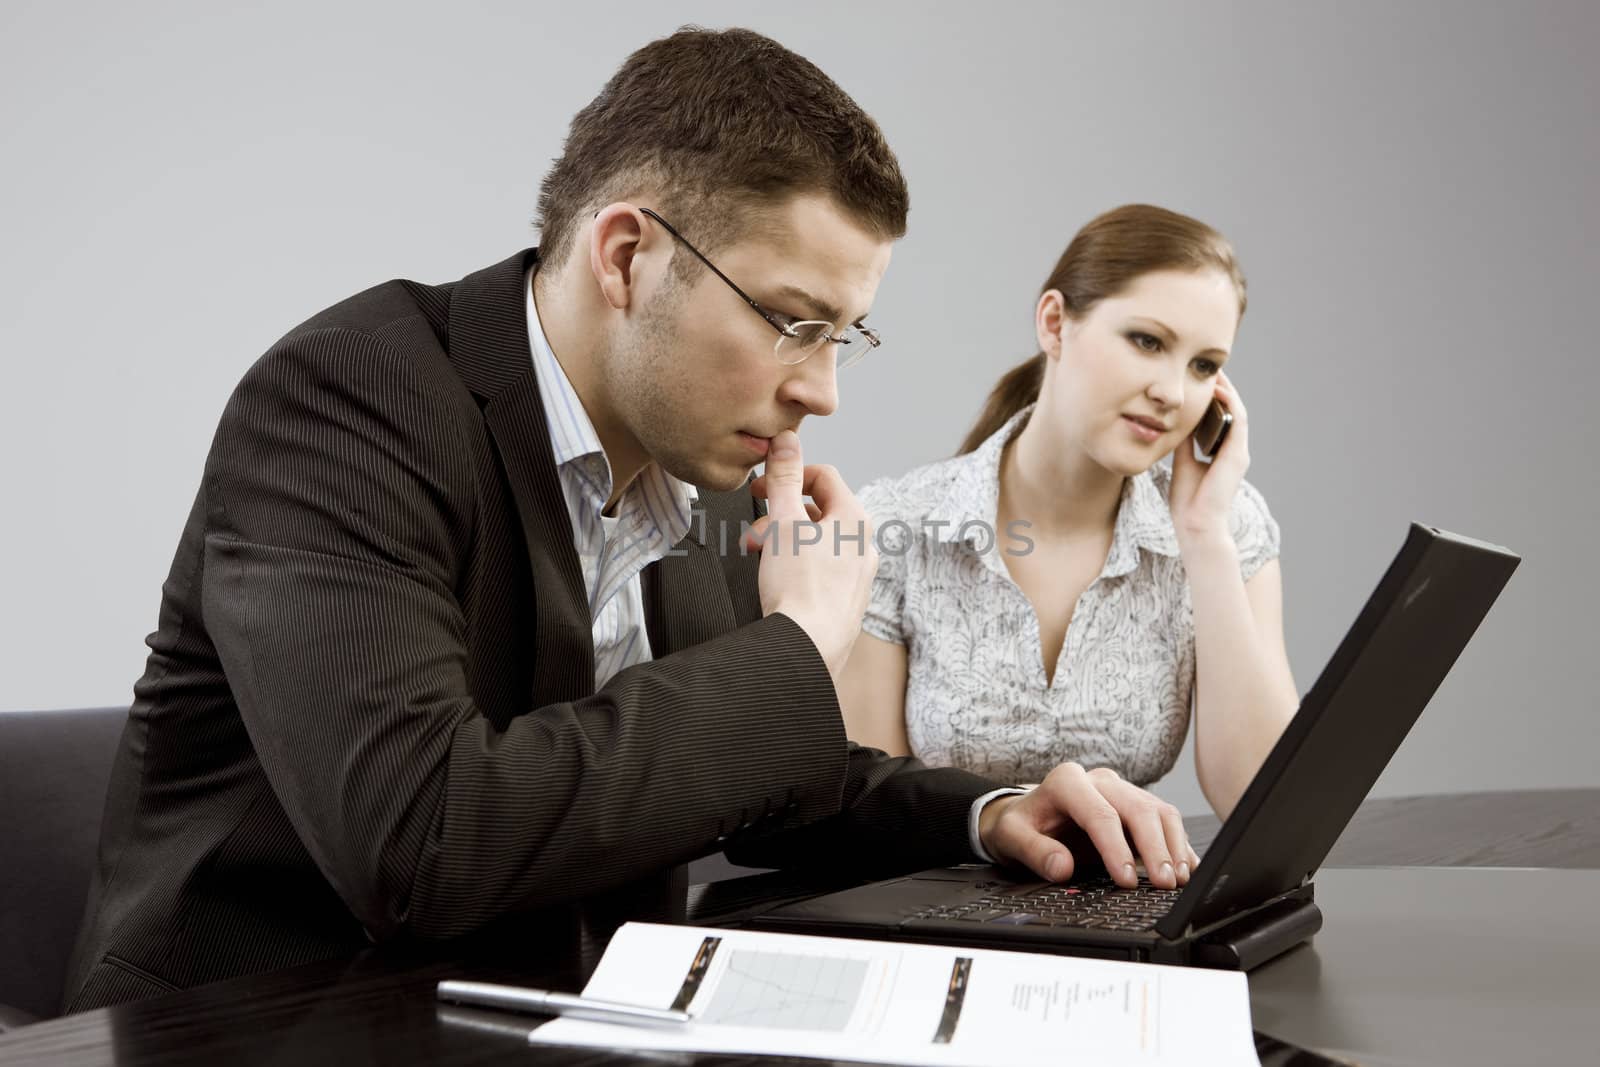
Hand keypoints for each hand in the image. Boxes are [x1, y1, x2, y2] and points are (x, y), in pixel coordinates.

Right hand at [746, 430, 876, 680]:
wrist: (807, 649)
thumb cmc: (799, 589)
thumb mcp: (784, 521)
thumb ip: (782, 478)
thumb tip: (786, 442)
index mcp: (855, 520)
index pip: (823, 476)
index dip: (788, 475)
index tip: (763, 487)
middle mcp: (864, 546)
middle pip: (819, 511)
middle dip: (780, 515)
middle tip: (754, 529)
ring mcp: (858, 576)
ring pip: (818, 543)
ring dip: (784, 541)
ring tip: (759, 555)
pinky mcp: (847, 602)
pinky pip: (821, 570)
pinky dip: (797, 566)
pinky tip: (777, 581)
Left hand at [977, 763, 1199, 888]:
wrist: (1026, 814)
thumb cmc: (1020, 824)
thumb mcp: (1011, 838)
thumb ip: (1033, 851)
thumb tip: (1062, 867)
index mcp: (1067, 781)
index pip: (1099, 814)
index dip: (1116, 848)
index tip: (1125, 880)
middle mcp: (1099, 780)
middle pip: (1138, 809)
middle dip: (1156, 848)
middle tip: (1164, 884)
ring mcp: (1121, 791)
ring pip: (1158, 811)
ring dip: (1173, 845)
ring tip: (1178, 879)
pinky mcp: (1135, 806)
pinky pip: (1164, 820)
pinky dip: (1178, 844)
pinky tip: (1185, 867)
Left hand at [1168, 370, 1250, 545]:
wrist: (1195, 523)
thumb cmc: (1187, 500)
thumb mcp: (1182, 461)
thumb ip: (1185, 441)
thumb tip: (1176, 420)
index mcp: (1222, 452)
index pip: (1221, 417)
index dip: (1212, 397)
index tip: (1198, 379)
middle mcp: (1235, 449)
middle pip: (1232, 409)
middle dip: (1221, 387)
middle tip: (1207, 366)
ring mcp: (1239, 451)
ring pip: (1238, 410)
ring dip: (1227, 389)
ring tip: (1213, 371)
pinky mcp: (1238, 454)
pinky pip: (1238, 420)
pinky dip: (1230, 402)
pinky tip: (1218, 388)